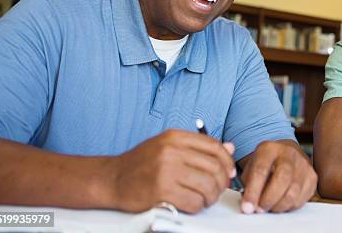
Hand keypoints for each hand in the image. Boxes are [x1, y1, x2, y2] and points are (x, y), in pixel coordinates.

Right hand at [107, 129, 235, 212]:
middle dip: (222, 181)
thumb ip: (198, 147)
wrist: (112, 179)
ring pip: (207, 185)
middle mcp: (171, 151)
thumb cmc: (142, 163)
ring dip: (212, 196)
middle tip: (219, 188)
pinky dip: (199, 205)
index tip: (229, 171)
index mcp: (175, 137)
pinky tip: (194, 204)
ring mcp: (166, 171)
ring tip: (207, 198)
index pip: (213, 146)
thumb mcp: (169, 146)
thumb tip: (229, 148)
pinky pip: (193, 201)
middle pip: (213, 166)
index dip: (227, 160)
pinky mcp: (161, 191)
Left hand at [240, 140, 316, 212]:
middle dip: (269, 199)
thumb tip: (249, 205)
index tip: (247, 207)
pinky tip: (281, 203)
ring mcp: (303, 165)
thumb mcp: (252, 167)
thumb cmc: (266, 164)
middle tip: (259, 210)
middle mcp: (289, 154)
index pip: (261, 170)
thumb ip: (248, 184)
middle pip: (282, 179)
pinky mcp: (312, 177)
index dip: (253, 192)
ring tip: (269, 207)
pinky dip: (289, 206)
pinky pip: (301, 199)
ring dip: (278, 206)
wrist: (286, 153)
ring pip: (293, 193)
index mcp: (269, 149)